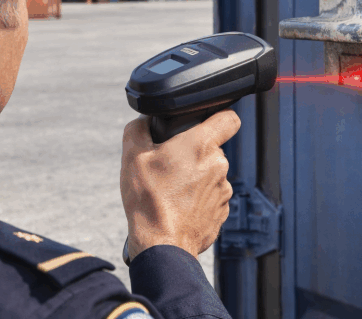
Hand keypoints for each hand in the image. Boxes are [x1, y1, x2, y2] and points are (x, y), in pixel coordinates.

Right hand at [120, 110, 239, 261]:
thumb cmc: (148, 199)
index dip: (218, 116)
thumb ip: (138, 129)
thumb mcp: (132, 155)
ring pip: (210, 175)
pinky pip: (211, 198)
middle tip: (169, 166)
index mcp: (202, 145)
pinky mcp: (222, 212)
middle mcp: (219, 165)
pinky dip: (197, 200)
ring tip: (170, 190)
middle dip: (193, 155)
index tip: (205, 123)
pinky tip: (178, 207)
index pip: (229, 118)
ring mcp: (223, 191)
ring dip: (195, 179)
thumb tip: (143, 121)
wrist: (161, 244)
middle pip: (212, 149)